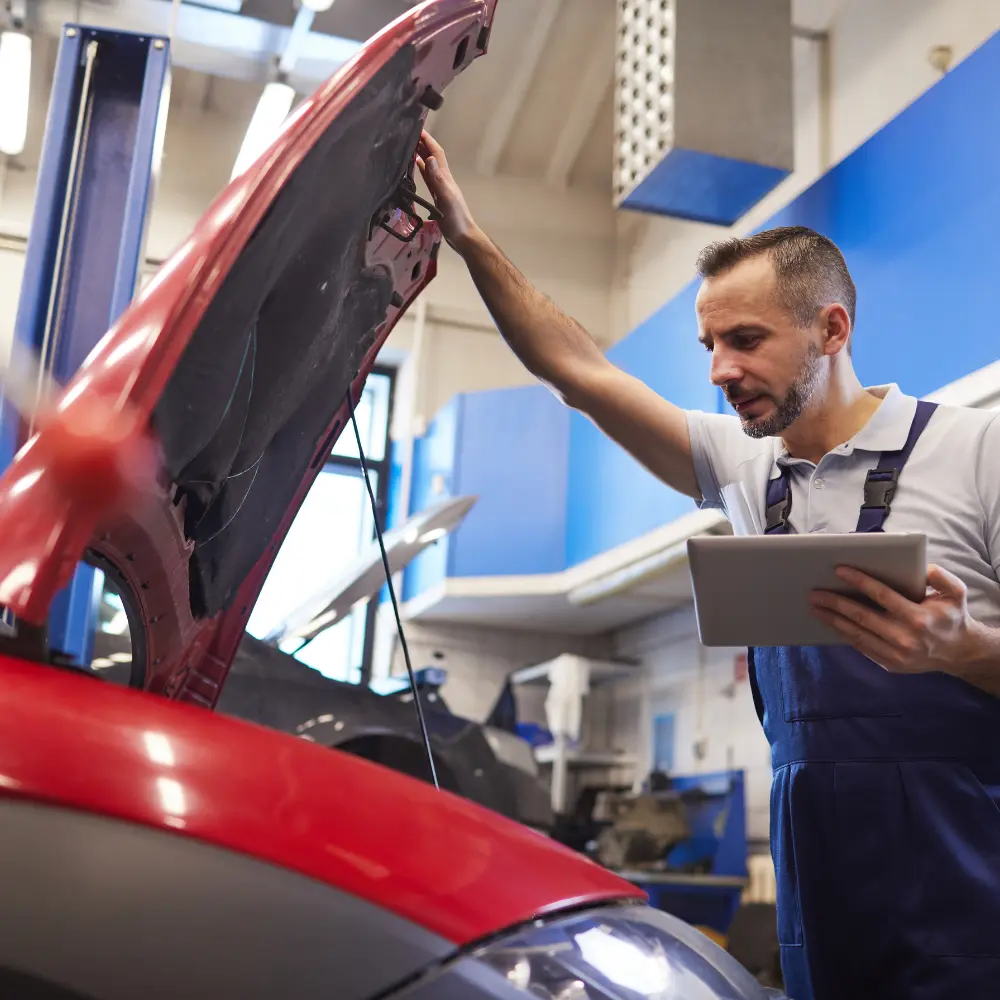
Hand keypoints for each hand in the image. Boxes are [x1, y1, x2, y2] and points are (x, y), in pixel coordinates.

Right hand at [415, 131, 477, 251]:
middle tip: (408, 133)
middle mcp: (443, 179)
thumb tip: (430, 158)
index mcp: (445, 178)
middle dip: (423, 143)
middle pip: (433, 156)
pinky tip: (415, 167)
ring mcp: (440, 188)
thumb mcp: (446, 198)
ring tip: (408, 145)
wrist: (463, 237)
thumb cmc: (456, 220)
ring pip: (429, 166)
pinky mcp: (437, 197)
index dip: (428, 140)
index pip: (437, 153)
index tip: (417, 128)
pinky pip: (428, 178)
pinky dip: (421, 169)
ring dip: (421, 154)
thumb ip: (438, 179)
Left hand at [810, 564, 987, 675]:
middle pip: (862, 617)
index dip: (859, 582)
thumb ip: (940, 577)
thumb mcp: (956, 593)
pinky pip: (862, 647)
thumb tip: (921, 568)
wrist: (960, 653)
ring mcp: (896, 655)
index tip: (839, 570)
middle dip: (836, 603)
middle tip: (815, 593)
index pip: (882, 596)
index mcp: (918, 618)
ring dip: (833, 620)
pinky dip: (844, 634)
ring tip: (815, 608)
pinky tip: (831, 623)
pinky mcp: (890, 664)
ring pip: (857, 635)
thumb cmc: (952, 617)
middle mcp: (905, 638)